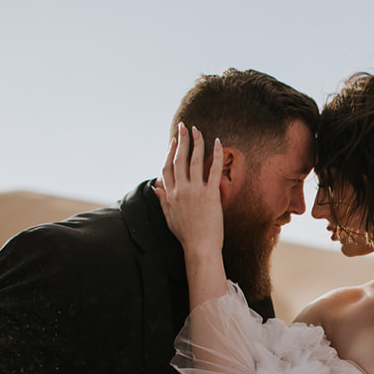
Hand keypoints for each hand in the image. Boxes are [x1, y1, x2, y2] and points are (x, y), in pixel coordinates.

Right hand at [156, 123, 224, 255]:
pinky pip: (213, 170)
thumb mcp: (169, 217)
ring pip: (194, 160)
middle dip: (181, 140)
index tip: (173, 141)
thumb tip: (156, 187)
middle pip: (178, 159)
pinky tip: (217, 142)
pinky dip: (216, 155)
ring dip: (195, 142)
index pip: (167, 168)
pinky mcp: (210, 194)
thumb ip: (162, 200)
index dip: (170, 152)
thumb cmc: (186, 235)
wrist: (200, 248)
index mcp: (170, 195)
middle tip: (183, 126)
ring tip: (197, 129)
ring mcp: (195, 191)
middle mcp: (180, 190)